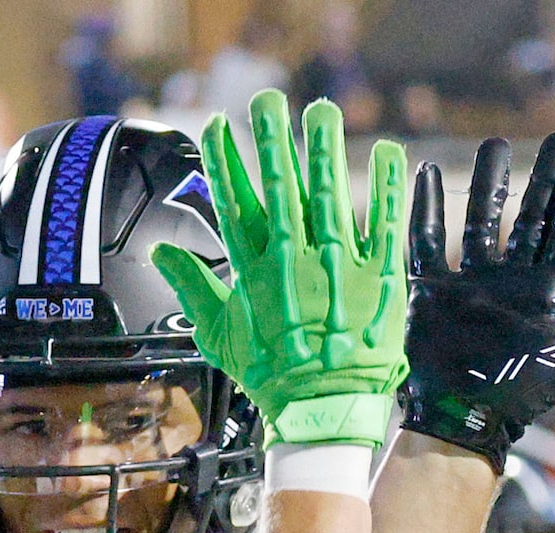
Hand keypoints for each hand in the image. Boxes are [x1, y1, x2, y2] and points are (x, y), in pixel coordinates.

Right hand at [153, 91, 407, 448]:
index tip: (218, 125)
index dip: (224, 162)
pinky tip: (392, 151)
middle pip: (280, 187)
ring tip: (320, 110)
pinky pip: (385, 224)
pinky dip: (390, 188)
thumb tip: (163, 255)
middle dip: (272, 140)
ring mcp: (336, 265)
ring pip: (328, 195)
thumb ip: (193, 288)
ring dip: (324, 149)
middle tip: (268, 99)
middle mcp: (293, 259)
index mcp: (254, 270)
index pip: (234, 203)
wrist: (322, 411)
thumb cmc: (271, 377)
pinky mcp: (377, 276)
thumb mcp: (219, 336)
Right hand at [401, 133, 554, 468]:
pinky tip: (428, 172)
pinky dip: (426, 207)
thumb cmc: (520, 393)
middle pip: (531, 218)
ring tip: (496, 144)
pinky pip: (426, 239)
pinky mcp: (430, 291)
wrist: (461, 417)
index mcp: (546, 294)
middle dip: (545, 178)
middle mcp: (510, 284)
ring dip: (488, 184)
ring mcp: (469, 284)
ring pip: (480, 221)